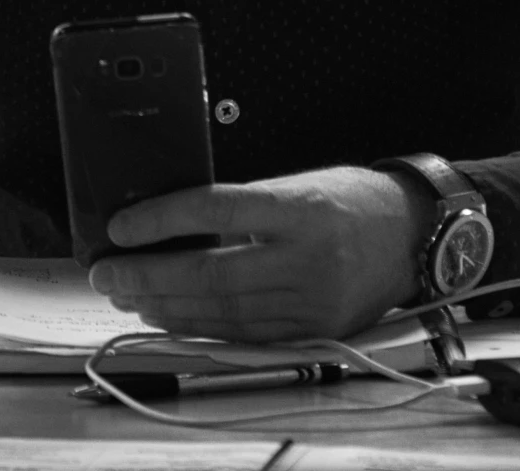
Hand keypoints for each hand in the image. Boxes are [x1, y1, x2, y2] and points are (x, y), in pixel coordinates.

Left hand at [87, 167, 432, 342]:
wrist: (412, 234)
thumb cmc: (349, 200)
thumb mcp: (297, 185)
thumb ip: (242, 207)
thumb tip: (171, 226)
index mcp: (301, 207)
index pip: (217, 208)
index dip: (162, 219)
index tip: (121, 226)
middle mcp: (309, 256)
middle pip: (212, 273)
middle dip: (149, 276)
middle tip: (108, 272)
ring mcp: (314, 299)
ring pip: (224, 311)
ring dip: (167, 307)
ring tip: (130, 296)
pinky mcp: (315, 328)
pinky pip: (246, 334)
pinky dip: (202, 328)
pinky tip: (171, 318)